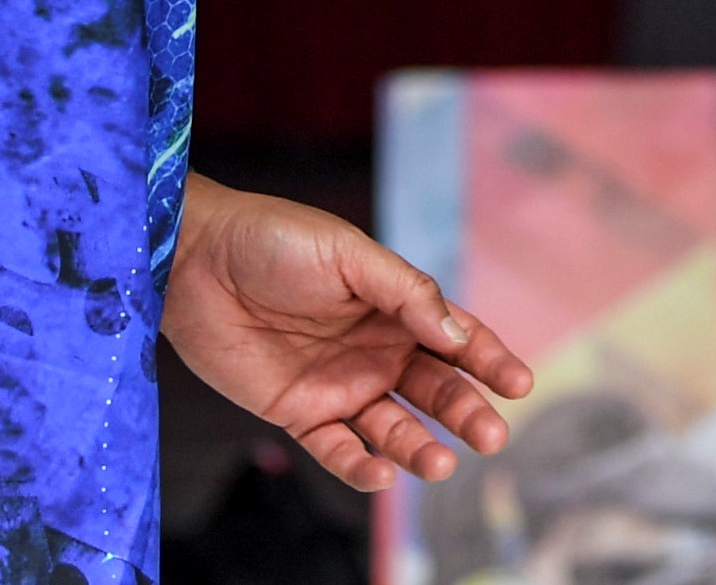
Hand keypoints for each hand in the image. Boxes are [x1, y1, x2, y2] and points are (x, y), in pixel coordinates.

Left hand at [165, 177, 534, 492]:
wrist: (195, 261)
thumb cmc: (276, 241)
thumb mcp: (351, 255)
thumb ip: (407, 294)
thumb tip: (459, 337)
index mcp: (397, 307)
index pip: (458, 339)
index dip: (491, 361)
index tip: (520, 385)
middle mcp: (376, 351)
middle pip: (434, 390)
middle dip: (467, 412)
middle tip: (492, 437)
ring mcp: (338, 385)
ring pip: (392, 427)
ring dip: (419, 447)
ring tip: (441, 464)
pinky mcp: (296, 413)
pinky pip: (335, 449)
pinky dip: (360, 466)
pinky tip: (382, 474)